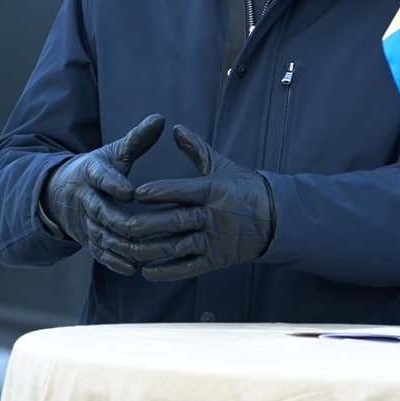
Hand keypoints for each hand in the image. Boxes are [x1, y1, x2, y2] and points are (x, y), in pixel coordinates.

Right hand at [41, 114, 164, 274]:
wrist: (60, 193)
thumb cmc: (97, 170)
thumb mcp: (113, 153)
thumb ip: (137, 140)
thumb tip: (160, 118)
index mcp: (90, 173)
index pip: (101, 178)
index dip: (113, 184)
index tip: (130, 191)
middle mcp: (85, 199)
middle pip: (102, 211)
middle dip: (121, 220)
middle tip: (144, 226)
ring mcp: (85, 222)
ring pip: (102, 235)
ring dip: (122, 244)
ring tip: (145, 249)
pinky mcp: (88, 240)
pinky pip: (100, 253)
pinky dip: (115, 261)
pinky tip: (133, 267)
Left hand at [130, 125, 274, 281]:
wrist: (278, 219)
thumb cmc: (247, 189)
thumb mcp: (224, 167)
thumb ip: (197, 150)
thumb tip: (176, 129)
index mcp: (215, 191)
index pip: (183, 191)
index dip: (160, 192)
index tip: (137, 193)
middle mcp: (214, 216)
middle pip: (174, 221)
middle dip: (145, 224)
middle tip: (122, 224)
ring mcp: (215, 240)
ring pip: (176, 246)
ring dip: (149, 249)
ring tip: (127, 248)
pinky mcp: (217, 260)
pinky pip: (188, 268)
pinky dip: (167, 272)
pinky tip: (147, 271)